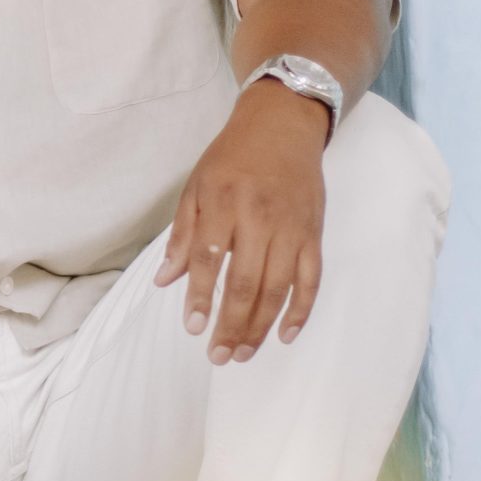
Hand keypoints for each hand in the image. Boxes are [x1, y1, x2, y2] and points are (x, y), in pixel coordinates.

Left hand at [153, 81, 330, 363]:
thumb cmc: (232, 158)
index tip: (193, 327)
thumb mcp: (196, 187)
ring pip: (280, 287)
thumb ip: (183, 236)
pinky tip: (285, 335)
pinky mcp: (314, 233)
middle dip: (231, 323)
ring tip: (242, 353)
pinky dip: (301, 310)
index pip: (211, 259)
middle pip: (247, 281)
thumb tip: (165, 280)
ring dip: (261, 326)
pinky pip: (311, 279)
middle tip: (218, 355)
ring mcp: (292, 227)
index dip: (202, 296)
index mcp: (224, 202)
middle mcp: (261, 217)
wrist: (283, 125)